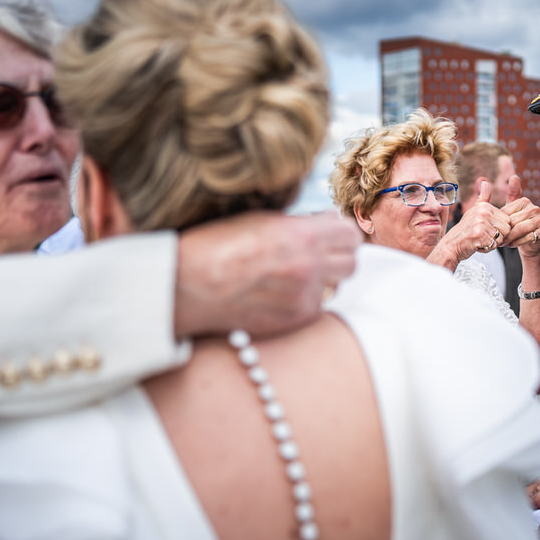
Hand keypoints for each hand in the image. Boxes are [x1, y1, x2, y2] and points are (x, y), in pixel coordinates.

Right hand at [174, 211, 359, 338]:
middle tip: (318, 254)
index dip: (339, 233)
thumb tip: (327, 222)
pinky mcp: (293, 320)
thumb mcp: (259, 219)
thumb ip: (299, 223)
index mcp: (301, 235)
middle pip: (352, 263)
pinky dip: (304, 300)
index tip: (328, 233)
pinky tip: (278, 293)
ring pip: (334, 287)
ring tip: (292, 274)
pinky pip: (316, 308)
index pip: (349, 233)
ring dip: (322, 280)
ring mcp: (303, 297)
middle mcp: (308, 267)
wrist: (187, 286)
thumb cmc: (215, 245)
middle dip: (338, 256)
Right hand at [428, 180, 510, 268]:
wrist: (451, 246)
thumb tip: (485, 181)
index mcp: (485, 206)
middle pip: (507, 229)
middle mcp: (483, 212)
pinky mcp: (479, 235)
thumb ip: (483, 198)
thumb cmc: (464, 231)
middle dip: (498, 237)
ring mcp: (481, 223)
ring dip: (493, 243)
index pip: (507, 220)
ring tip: (480, 240)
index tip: (486, 230)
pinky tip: (477, 245)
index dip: (499, 229)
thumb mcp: (473, 211)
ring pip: (501, 238)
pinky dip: (487, 249)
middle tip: (483, 236)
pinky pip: (494, 245)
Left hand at [500, 178, 539, 259]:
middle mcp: (535, 208)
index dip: (499, 222)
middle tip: (498, 239)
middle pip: (513, 221)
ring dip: (510, 238)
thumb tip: (514, 176)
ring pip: (520, 229)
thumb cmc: (516, 226)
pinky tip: (512, 245)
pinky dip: (517, 243)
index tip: (495, 229)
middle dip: (504, 232)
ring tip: (504, 242)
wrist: (529, 244)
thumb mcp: (510, 212)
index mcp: (524, 201)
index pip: (506, 212)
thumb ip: (509, 196)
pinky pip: (528, 237)